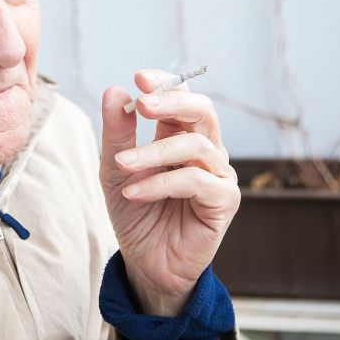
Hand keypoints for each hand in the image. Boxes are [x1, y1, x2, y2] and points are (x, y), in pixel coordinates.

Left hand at [99, 70, 239, 316]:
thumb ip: (117, 133)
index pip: (182, 97)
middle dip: (171, 102)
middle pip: (202, 111)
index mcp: (180, 136)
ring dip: (154, 152)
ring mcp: (218, 175)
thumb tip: (114, 90)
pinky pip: (196, 181)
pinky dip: (162, 183)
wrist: (145, 261)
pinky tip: (135, 193)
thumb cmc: (135, 212)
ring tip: (122, 165)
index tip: (139, 77)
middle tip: (141, 103)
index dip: (165, 83)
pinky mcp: (224, 201)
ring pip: (196, 145)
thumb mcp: (116, 169)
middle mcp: (205, 150)